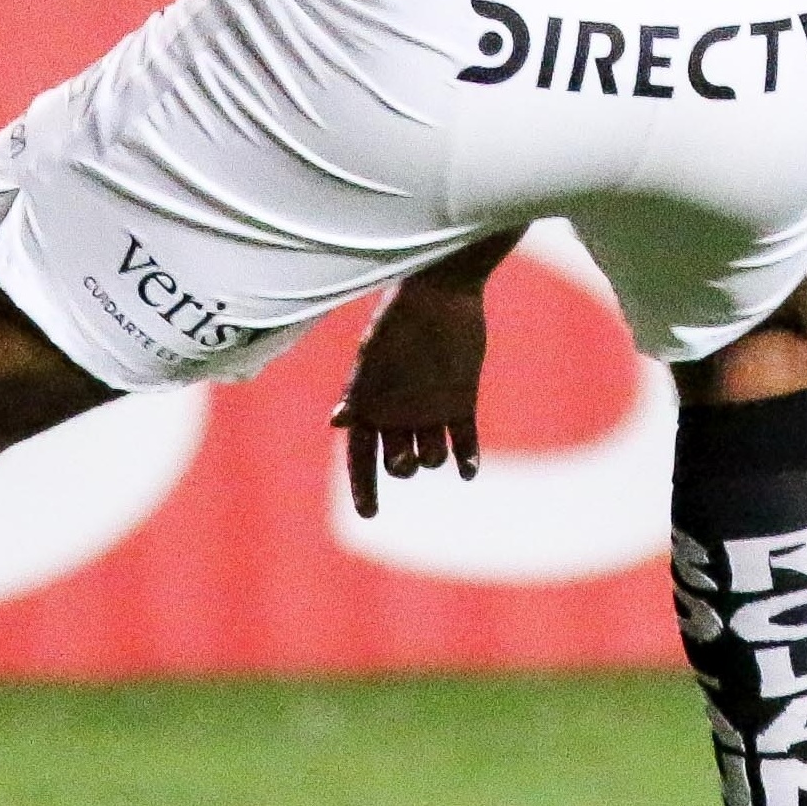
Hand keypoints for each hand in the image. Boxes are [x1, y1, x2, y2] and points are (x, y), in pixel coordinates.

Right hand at [333, 277, 487, 519]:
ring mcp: (431, 410)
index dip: (364, 487)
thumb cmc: (400, 319)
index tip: (370, 514)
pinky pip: (464, 442)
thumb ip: (359, 389)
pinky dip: (468, 460)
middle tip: (402, 455)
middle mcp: (399, 413)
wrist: (442, 290)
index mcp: (370, 404)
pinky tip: (469, 471)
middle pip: (396, 463)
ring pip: (433, 456)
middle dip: (400, 467)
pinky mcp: (462, 401)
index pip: (360, 457)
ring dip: (434, 458)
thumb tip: (338, 423)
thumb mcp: (376, 353)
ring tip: (436, 443)